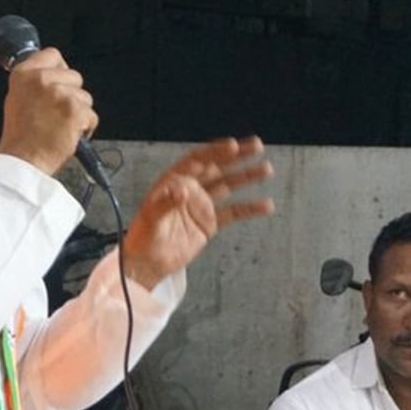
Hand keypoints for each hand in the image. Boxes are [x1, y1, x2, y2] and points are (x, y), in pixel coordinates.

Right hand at [0, 47, 97, 175]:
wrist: (23, 161)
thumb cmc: (21, 137)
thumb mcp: (17, 99)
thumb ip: (34, 83)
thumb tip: (54, 74)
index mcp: (24, 74)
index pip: (52, 54)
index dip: (60, 69)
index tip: (59, 83)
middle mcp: (40, 79)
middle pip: (74, 76)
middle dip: (72, 95)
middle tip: (57, 114)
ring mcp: (59, 94)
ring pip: (85, 97)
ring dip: (79, 113)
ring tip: (61, 127)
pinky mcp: (74, 110)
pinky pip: (91, 115)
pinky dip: (85, 128)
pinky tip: (69, 135)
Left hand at [119, 137, 274, 288]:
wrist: (148, 263)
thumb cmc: (144, 238)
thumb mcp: (151, 219)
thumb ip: (166, 204)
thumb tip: (182, 192)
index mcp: (174, 182)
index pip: (198, 160)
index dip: (215, 151)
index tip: (233, 145)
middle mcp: (190, 189)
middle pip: (217, 167)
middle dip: (237, 156)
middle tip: (257, 146)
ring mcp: (201, 205)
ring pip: (228, 186)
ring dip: (246, 177)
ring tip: (266, 169)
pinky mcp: (209, 223)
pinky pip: (233, 212)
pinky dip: (249, 209)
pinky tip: (266, 205)